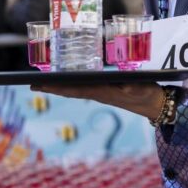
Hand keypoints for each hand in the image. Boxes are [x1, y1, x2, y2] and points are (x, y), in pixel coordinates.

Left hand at [31, 83, 165, 119]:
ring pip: (75, 90)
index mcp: (104, 92)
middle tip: (31, 84)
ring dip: (59, 87)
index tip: (41, 84)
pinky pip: (83, 88)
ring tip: (43, 83)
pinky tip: (66, 82)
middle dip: (51, 88)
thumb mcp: (144, 89)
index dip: (58, 87)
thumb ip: (134, 87)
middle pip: (70, 91)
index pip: (75, 89)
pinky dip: (71, 85)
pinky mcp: (106, 91)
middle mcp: (99, 93)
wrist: (156, 105)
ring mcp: (101, 93)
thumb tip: (123, 85)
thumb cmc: (149, 95)